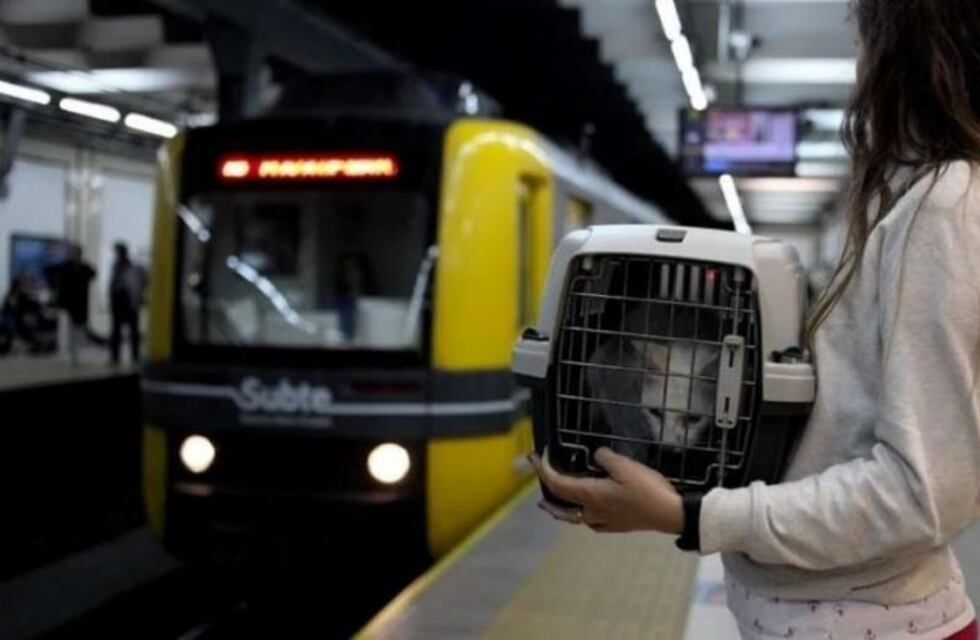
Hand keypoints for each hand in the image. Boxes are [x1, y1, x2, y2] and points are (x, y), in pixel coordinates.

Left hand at [529, 447, 683, 534]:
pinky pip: (587, 521)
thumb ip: (604, 458)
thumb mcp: (624, 466)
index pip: (556, 483)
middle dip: (544, 486)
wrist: (669, 514)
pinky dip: (576, 514)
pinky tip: (582, 512)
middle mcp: (590, 511)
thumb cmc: (646, 489)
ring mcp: (602, 521)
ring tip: (547, 502)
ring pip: (570, 516)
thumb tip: (595, 457)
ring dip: (556, 506)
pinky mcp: (614, 526)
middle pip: (558, 502)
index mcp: (590, 495)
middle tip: (536, 471)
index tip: (539, 454)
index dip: (543, 468)